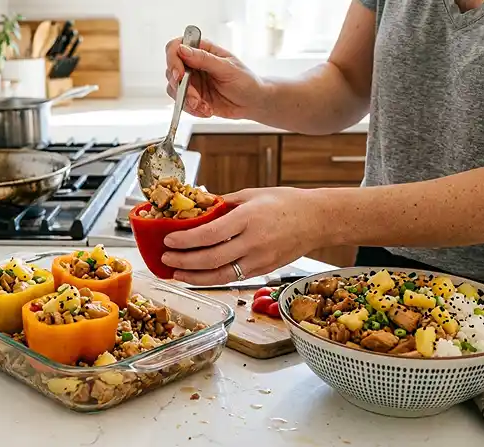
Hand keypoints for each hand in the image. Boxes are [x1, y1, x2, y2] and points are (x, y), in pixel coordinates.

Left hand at [161, 188, 325, 284]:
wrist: (317, 220)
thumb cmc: (285, 203)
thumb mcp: (252, 195)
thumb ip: (223, 203)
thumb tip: (197, 206)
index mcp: (249, 218)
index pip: (210, 234)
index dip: (186, 240)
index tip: (168, 240)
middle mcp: (254, 241)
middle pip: (211, 259)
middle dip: (184, 261)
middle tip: (166, 259)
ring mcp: (259, 259)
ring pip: (220, 275)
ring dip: (194, 277)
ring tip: (176, 273)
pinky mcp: (263, 270)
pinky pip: (232, 278)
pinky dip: (212, 279)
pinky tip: (197, 276)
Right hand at [165, 37, 265, 118]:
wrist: (252, 102)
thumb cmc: (245, 81)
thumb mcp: (227, 68)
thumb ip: (204, 59)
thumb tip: (183, 50)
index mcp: (202, 50)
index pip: (176, 47)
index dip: (173, 60)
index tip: (179, 74)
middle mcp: (193, 64)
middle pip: (171, 70)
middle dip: (181, 87)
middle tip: (195, 98)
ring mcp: (191, 81)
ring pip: (173, 89)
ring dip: (187, 101)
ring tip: (205, 106)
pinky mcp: (192, 96)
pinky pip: (181, 103)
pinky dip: (192, 109)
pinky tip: (207, 110)